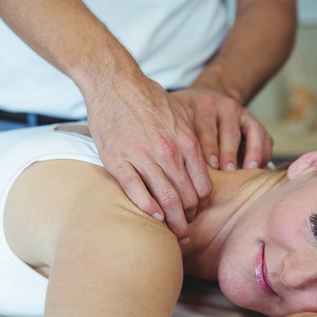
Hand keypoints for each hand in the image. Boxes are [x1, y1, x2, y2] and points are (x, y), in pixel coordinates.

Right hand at [85, 79, 211, 243]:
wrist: (114, 82)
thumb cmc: (148, 97)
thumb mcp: (180, 114)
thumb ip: (191, 140)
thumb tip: (201, 163)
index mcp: (185, 142)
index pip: (201, 185)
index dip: (200, 204)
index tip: (195, 214)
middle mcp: (168, 152)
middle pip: (185, 197)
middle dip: (188, 219)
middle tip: (187, 234)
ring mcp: (142, 157)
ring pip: (164, 198)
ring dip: (171, 221)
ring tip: (173, 234)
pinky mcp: (117, 160)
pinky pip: (135, 191)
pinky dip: (146, 207)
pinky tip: (152, 217)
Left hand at [171, 88, 272, 170]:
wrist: (209, 95)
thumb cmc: (185, 117)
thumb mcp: (173, 118)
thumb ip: (172, 137)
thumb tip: (166, 170)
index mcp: (196, 106)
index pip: (202, 128)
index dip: (206, 148)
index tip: (208, 168)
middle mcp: (219, 106)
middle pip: (226, 130)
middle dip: (226, 152)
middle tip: (226, 171)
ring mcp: (238, 111)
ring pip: (247, 131)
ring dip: (248, 151)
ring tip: (245, 170)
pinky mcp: (252, 119)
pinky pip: (262, 135)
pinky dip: (261, 152)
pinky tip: (257, 167)